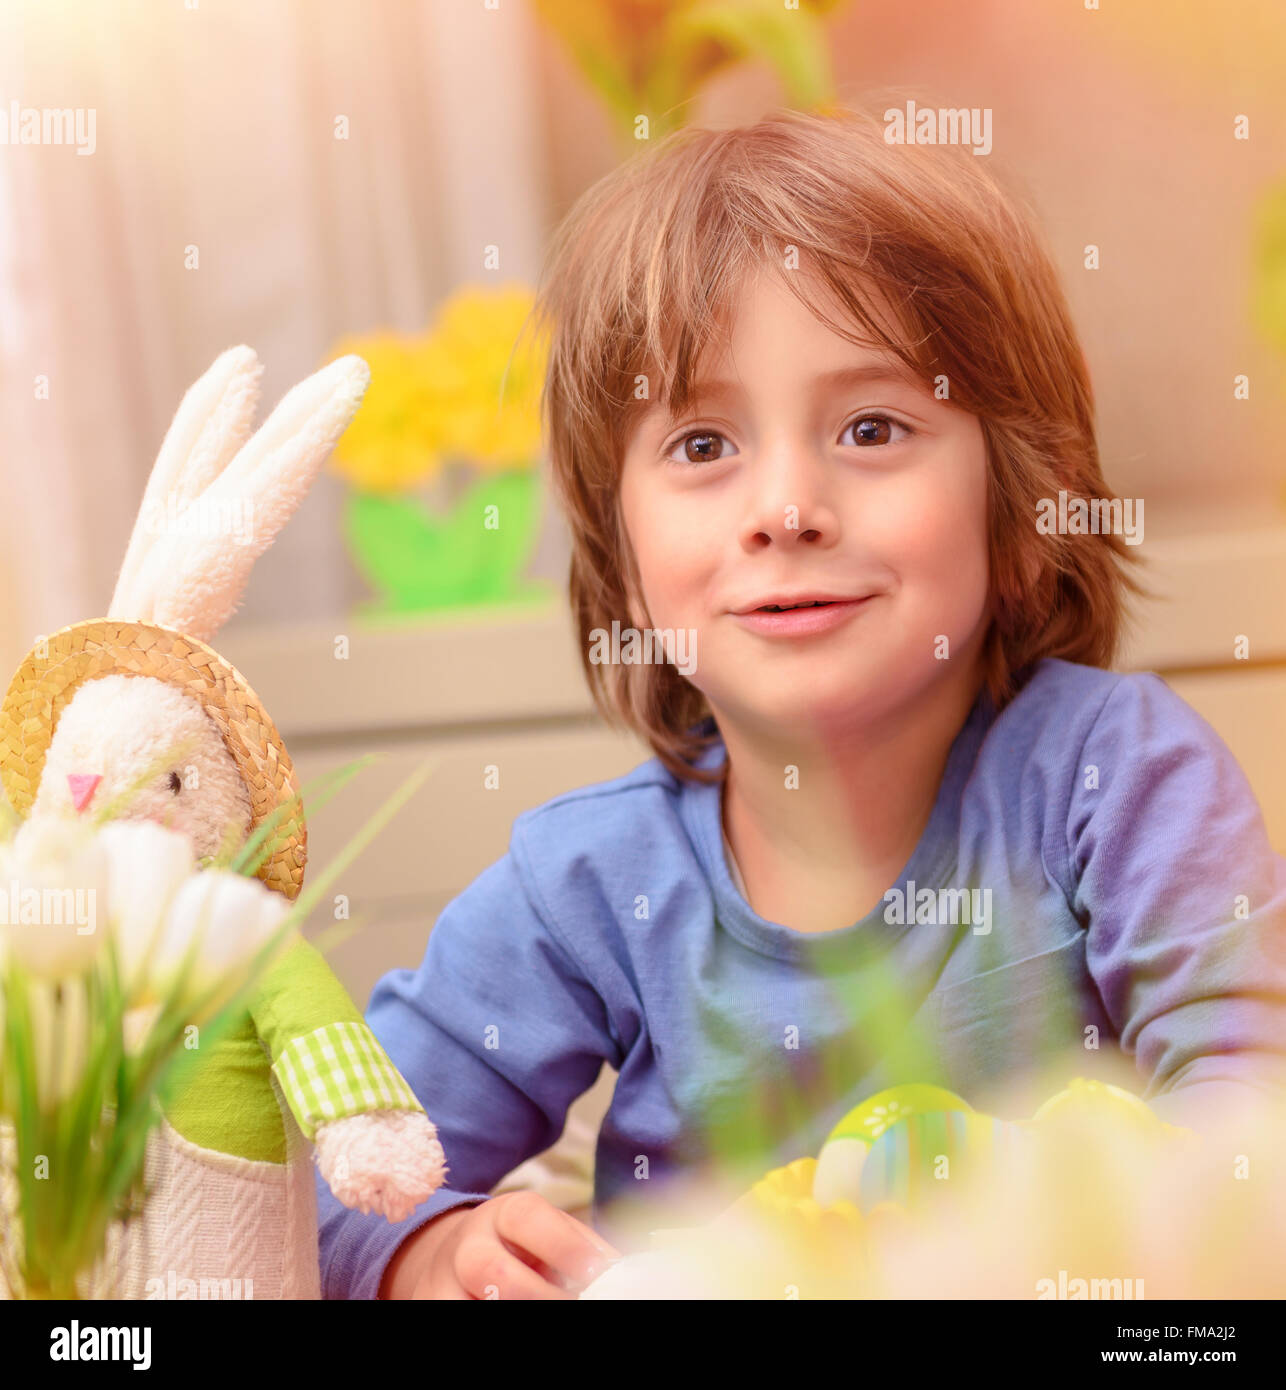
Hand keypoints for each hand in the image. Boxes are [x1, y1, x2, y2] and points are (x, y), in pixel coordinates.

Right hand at [380, 1191, 621, 1299]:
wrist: (458, 1256)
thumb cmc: (524, 1249)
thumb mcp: (551, 1235)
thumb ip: (586, 1251)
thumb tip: (624, 1274)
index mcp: (506, 1213)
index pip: (529, 1219)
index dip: (565, 1247)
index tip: (599, 1273)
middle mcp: (470, 1243)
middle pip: (494, 1272)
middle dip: (539, 1296)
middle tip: (576, 1306)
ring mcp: (443, 1280)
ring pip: (469, 1304)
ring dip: (511, 1310)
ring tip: (550, 1311)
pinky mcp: (428, 1306)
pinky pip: (452, 1317)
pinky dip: (482, 1321)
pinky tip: (515, 1319)